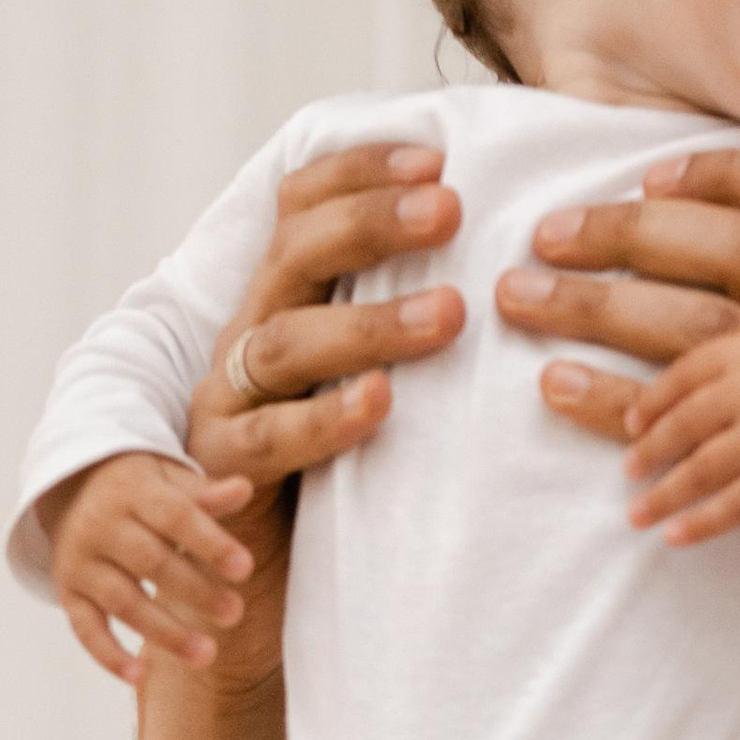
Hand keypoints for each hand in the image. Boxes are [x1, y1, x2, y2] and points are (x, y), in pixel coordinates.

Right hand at [44, 451, 259, 680]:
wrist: (71, 490)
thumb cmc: (140, 490)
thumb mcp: (170, 481)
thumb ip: (206, 494)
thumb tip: (243, 489)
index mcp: (134, 492)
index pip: (176, 517)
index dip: (210, 543)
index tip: (245, 569)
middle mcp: (101, 525)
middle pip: (150, 562)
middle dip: (194, 590)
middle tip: (234, 614)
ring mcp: (81, 561)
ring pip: (122, 600)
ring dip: (164, 631)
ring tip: (206, 654)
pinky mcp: (68, 592)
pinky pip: (85, 628)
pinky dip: (108, 655)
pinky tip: (139, 677)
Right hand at [174, 143, 470, 700]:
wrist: (251, 585)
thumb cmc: (336, 475)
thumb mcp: (368, 379)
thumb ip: (411, 322)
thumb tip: (513, 263)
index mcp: (281, 301)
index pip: (300, 208)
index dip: (359, 171)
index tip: (439, 155)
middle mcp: (247, 337)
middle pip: (294, 254)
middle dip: (370, 223)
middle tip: (452, 206)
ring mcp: (228, 404)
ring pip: (284, 341)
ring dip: (369, 323)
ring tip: (450, 314)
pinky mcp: (226, 473)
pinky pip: (270, 439)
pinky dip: (326, 419)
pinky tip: (381, 405)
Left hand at [622, 328, 739, 549]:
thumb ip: (726, 357)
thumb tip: (662, 392)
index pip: (679, 375)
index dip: (649, 403)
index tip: (629, 426)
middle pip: (681, 423)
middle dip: (645, 452)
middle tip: (626, 472)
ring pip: (700, 469)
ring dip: (662, 495)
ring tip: (635, 514)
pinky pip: (735, 504)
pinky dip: (700, 523)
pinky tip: (675, 536)